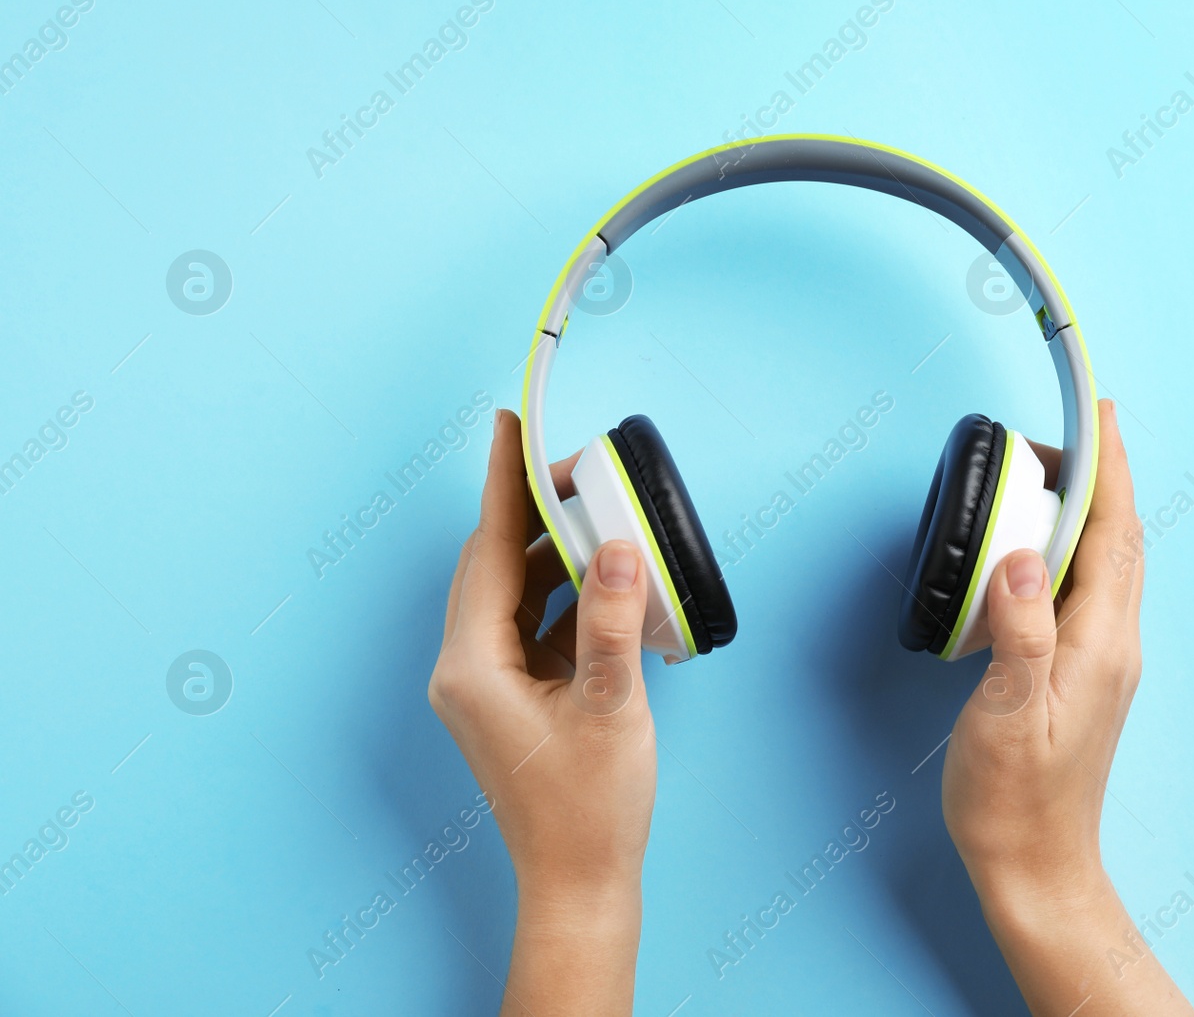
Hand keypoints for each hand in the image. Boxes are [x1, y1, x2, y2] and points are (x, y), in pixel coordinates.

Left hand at [429, 408, 654, 1016]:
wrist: (580, 882)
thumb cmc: (591, 808)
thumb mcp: (611, 707)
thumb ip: (612, 621)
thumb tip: (616, 548)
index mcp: (472, 666)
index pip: (486, 551)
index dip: (501, 484)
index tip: (509, 425)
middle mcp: (465, 668)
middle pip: (492, 565)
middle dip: (530, 513)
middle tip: (570, 467)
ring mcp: (484, 684)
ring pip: (511, 594)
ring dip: (549, 555)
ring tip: (591, 514)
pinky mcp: (510, 698)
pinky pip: (530, 626)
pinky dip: (561, 597)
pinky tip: (600, 580)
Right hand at [942, 400, 1193, 1015]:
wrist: (1036, 867)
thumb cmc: (1014, 799)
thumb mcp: (1007, 713)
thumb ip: (1019, 630)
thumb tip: (1020, 554)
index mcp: (1101, 643)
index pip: (1113, 533)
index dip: (1108, 467)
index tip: (1100, 410)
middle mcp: (1114, 644)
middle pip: (1120, 539)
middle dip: (1100, 476)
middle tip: (1062, 435)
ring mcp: (1103, 661)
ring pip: (1108, 563)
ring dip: (1089, 512)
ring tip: (1054, 478)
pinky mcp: (1085, 675)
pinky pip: (1090, 590)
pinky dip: (1073, 551)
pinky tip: (1041, 554)